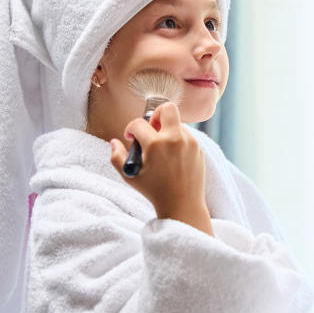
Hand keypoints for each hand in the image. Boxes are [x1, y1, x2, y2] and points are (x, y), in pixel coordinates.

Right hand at [110, 102, 212, 235]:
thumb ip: (117, 157)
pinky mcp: (199, 148)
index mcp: (156, 145)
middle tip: (151, 129)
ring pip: (177, 123)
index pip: (139, 123)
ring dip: (166, 130)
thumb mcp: (130, 176)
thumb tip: (115, 141)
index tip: (131, 138)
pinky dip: (177, 140)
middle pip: (167, 108)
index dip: (131, 129)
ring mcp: (189, 142)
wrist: (182, 204)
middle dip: (155, 114)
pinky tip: (172, 157)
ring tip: (160, 150)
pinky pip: (186, 135)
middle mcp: (175, 139)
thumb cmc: (154, 191)